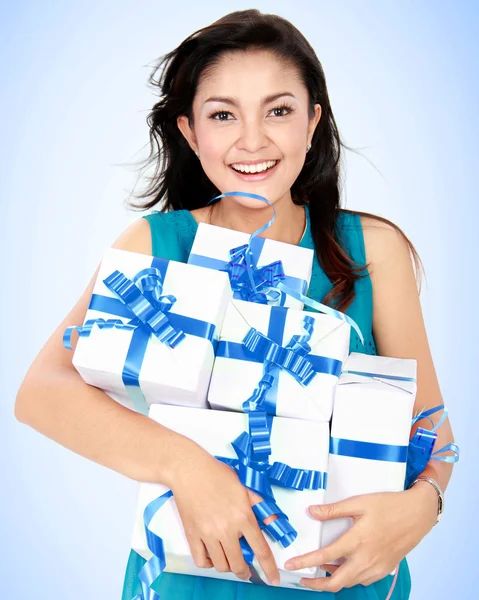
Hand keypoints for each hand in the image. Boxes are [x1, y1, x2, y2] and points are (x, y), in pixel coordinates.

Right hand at [170, 446, 279, 584]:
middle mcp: (226, 529)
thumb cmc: (218, 475)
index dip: (269, 568)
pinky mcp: (192, 535)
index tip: (274, 579)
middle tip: (246, 569)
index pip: (260, 550)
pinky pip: (201, 561)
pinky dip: (209, 563)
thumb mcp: (245, 487)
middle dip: (245, 572)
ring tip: (230, 559)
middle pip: (239, 564)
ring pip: (221, 565)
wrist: (190, 471)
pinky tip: (213, 556)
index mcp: (243, 516)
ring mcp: (208, 534)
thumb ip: (261, 507)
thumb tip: (274, 522)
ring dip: (228, 567)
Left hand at [284, 484, 437, 591]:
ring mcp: (376, 567)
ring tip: (321, 569)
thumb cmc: (389, 505)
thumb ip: (334, 510)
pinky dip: (349, 578)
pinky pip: (362, 580)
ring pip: (349, 583)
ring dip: (332, 580)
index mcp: (356, 541)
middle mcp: (365, 559)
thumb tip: (312, 511)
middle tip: (303, 578)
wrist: (418, 514)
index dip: (304, 563)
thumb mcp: (359, 502)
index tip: (290, 565)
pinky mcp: (385, 569)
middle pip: (335, 582)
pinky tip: (344, 567)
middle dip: (315, 584)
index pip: (324, 556)